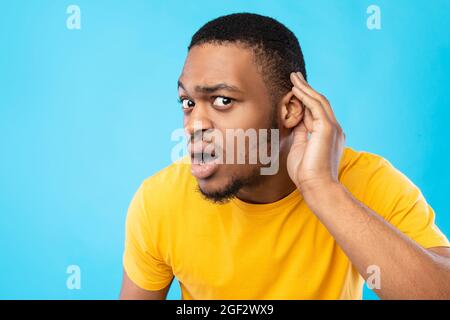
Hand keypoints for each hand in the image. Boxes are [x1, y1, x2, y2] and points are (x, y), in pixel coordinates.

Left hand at [287, 72, 345, 192]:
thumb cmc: (306, 174)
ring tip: (294, 77)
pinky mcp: (328, 128)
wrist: (317, 187)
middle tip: (295, 76)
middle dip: (307, 88)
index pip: (316, 112)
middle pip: (319, 102)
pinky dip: (306, 96)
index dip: (305, 100)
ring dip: (305, 88)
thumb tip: (295, 121)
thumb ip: (300, 133)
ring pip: (318, 101)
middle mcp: (333, 129)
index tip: (295, 90)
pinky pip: (316, 106)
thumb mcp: (300, 148)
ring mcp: (332, 128)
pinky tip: (296, 89)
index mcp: (328, 135)